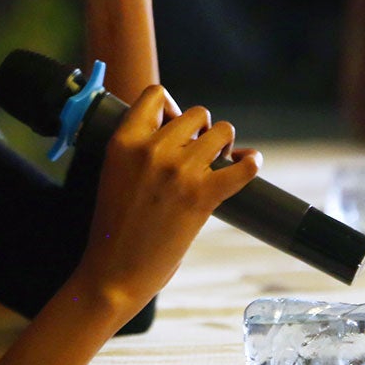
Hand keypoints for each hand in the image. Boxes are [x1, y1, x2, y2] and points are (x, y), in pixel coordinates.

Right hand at [72, 85, 259, 314]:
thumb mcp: (113, 173)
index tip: (173, 126)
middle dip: (202, 130)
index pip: (155, 94)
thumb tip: (180, 130)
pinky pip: (243, 167)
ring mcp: (178, 172)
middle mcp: (151, 150)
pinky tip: (248, 164)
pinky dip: (251, 163)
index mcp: (123, 141)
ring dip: (224, 144)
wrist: (114, 270)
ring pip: (222, 132)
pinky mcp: (202, 196)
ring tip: (217, 162)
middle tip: (200, 152)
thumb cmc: (114, 225)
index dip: (170, 106)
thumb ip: (138, 148)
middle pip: (196, 114)